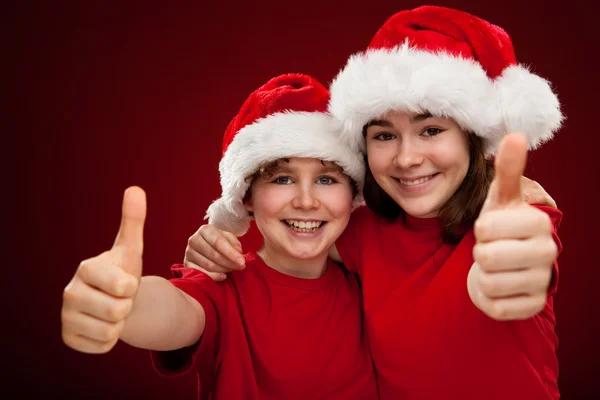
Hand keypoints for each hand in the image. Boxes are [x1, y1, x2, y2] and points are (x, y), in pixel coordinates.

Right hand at [61, 186, 145, 352]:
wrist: (115, 300)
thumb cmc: (123, 272)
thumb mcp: (131, 249)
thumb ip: (133, 221)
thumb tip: (135, 189)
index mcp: (86, 269)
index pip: (123, 287)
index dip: (132, 287)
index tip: (124, 281)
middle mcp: (69, 293)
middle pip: (118, 311)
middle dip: (127, 306)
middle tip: (120, 299)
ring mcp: (66, 317)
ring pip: (111, 330)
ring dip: (120, 323)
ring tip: (113, 310)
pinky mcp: (69, 339)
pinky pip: (103, 346)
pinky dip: (110, 339)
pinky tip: (103, 325)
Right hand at [184, 224, 244, 280]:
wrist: (206, 245)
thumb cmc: (220, 241)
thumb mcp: (228, 238)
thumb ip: (234, 244)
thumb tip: (238, 253)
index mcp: (205, 230)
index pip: (218, 242)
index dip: (231, 253)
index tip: (242, 262)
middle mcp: (194, 240)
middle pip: (214, 255)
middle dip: (230, 263)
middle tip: (241, 267)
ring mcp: (188, 253)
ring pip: (209, 265)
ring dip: (224, 269)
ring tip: (233, 269)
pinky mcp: (186, 265)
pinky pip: (201, 274)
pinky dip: (214, 277)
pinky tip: (223, 276)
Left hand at [468, 133, 557, 320]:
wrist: (508, 263)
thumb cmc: (502, 227)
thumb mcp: (501, 199)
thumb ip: (507, 171)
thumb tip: (515, 134)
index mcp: (539, 222)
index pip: (486, 229)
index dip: (480, 230)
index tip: (491, 229)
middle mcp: (548, 252)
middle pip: (486, 257)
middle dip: (480, 253)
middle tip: (492, 249)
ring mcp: (542, 282)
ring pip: (488, 282)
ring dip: (483, 275)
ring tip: (495, 267)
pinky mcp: (532, 307)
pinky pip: (494, 306)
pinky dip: (486, 297)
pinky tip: (499, 286)